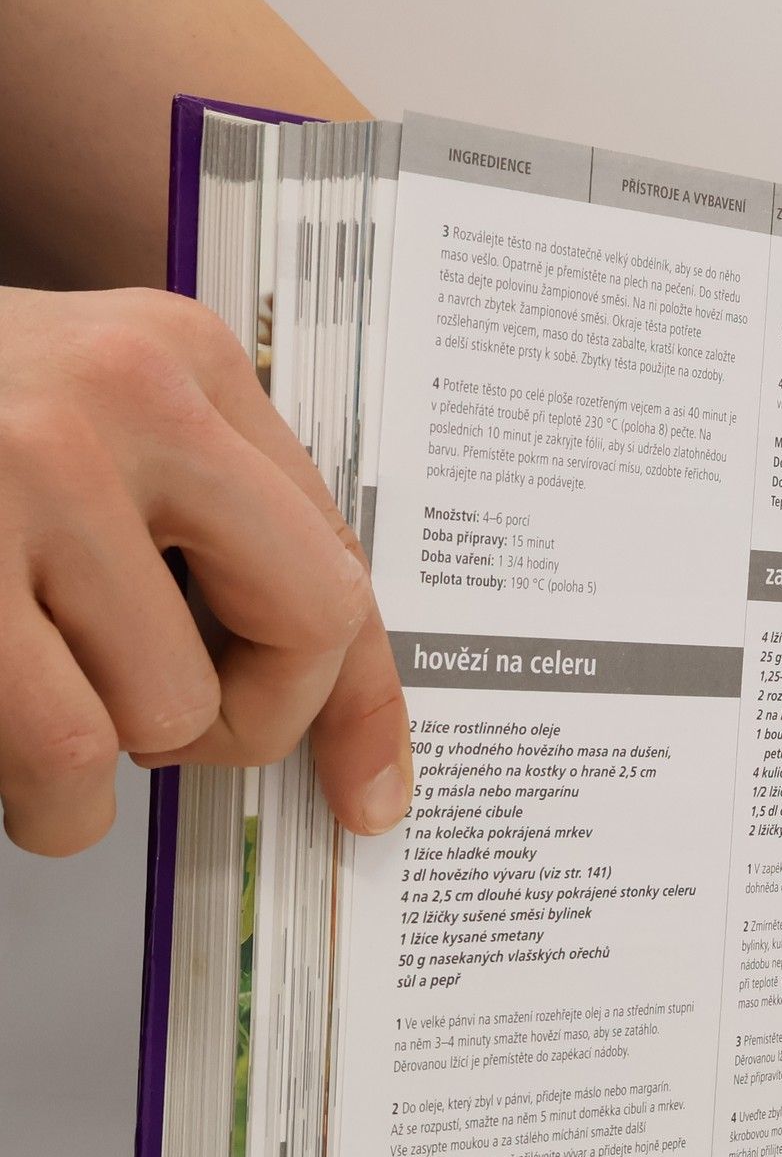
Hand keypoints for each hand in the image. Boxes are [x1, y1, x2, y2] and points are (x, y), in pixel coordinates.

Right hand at [0, 284, 411, 855]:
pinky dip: (43, 798)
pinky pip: (67, 753)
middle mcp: (122, 395)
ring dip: (99, 763)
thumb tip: (321, 696)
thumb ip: (195, 524)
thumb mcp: (80, 429)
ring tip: (22, 704)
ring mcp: (22, 470)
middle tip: (164, 730)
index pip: (339, 557)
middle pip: (304, 630)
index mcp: (179, 358)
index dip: (367, 697)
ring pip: (167, 712)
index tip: (373, 789)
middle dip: (245, 721)